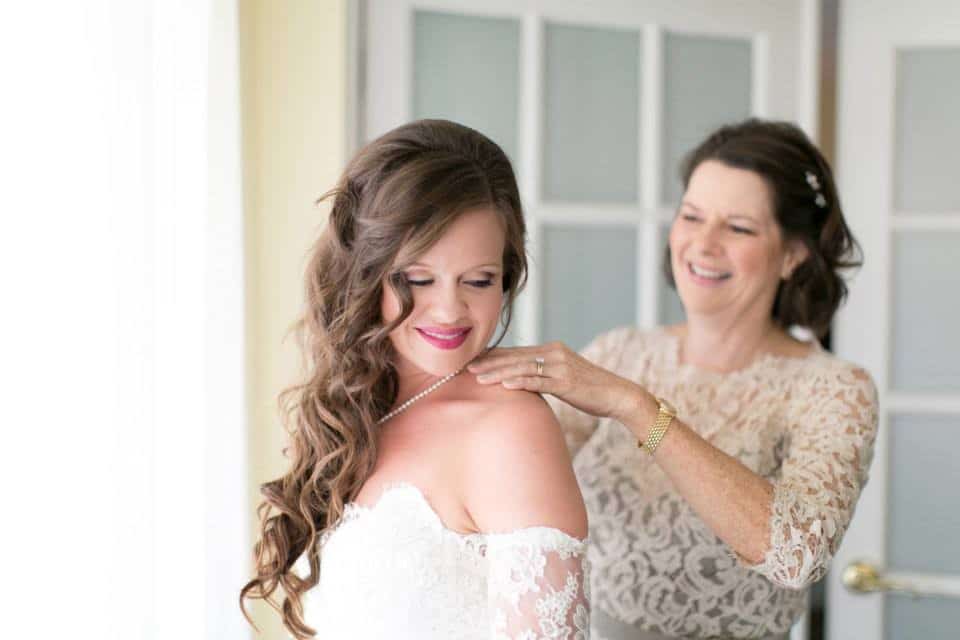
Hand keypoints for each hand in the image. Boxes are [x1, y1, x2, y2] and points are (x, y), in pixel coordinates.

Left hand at [467, 342, 652, 422]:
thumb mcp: (563, 378)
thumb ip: (543, 376)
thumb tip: (522, 382)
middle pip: (515, 357)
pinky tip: (505, 384)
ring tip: (478, 377)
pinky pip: (539, 381)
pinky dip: (520, 381)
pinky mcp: (566, 381)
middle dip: (489, 362)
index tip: (473, 360)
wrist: (618, 394)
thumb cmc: (590, 390)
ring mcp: (560, 366)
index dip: (493, 356)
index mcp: (551, 351)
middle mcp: (554, 353)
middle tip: (466, 367)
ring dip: (498, 372)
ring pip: (523, 367)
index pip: (516, 352)